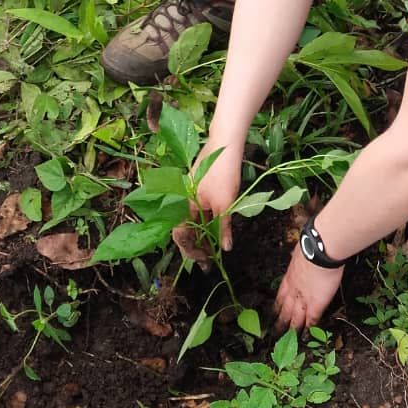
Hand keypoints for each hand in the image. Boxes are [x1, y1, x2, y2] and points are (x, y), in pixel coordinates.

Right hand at [172, 137, 242, 269]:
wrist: (225, 144)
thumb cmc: (223, 174)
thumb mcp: (226, 204)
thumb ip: (222, 227)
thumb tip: (225, 249)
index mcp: (184, 206)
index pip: (181, 236)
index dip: (192, 252)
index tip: (205, 262)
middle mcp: (182, 200)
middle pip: (184, 230)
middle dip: (195, 247)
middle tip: (207, 262)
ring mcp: (189, 193)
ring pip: (191, 220)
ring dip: (201, 235)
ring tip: (212, 249)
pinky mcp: (197, 186)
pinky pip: (197, 210)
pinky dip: (204, 222)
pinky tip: (214, 227)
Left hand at [273, 242, 343, 330]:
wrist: (318, 250)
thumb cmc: (310, 248)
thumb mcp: (298, 253)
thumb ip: (297, 257)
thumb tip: (297, 252)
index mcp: (289, 278)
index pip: (280, 296)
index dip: (276, 306)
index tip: (272, 313)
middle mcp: (293, 291)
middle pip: (284, 310)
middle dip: (279, 322)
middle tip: (274, 333)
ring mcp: (303, 299)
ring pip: (294, 318)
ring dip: (291, 330)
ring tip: (287, 340)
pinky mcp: (315, 304)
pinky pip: (311, 320)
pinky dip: (309, 329)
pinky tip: (307, 337)